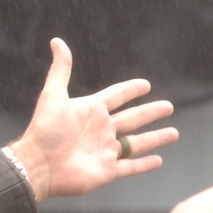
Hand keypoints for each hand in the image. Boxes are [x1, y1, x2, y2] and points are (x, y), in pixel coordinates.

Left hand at [10, 38, 179, 200]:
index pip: (116, 96)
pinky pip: (130, 167)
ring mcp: (105, 150)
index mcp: (91, 110)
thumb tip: (56, 41)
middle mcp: (101, 129)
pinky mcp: (107, 170)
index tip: (145, 85)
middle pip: (133, 119)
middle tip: (168, 106)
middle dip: (150, 112)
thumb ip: (60, 69)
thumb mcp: (53, 95)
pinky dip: (144, 165)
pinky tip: (158, 160)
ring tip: (174, 132)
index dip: (130, 90)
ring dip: (155, 138)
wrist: (38, 164)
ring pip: (136, 143)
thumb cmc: (44, 129)